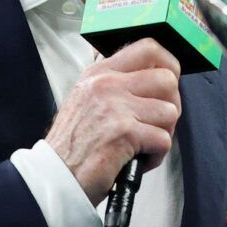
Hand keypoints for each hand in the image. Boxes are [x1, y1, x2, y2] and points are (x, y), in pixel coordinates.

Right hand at [46, 39, 183, 202]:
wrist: (55, 176)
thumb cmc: (72, 146)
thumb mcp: (86, 100)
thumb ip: (115, 85)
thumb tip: (152, 78)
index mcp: (100, 73)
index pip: (148, 49)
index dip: (169, 65)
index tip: (169, 84)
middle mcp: (107, 85)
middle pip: (167, 79)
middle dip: (171, 104)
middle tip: (157, 123)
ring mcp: (116, 107)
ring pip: (170, 111)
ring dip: (163, 133)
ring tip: (144, 144)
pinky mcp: (124, 132)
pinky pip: (163, 140)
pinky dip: (156, 156)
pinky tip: (139, 160)